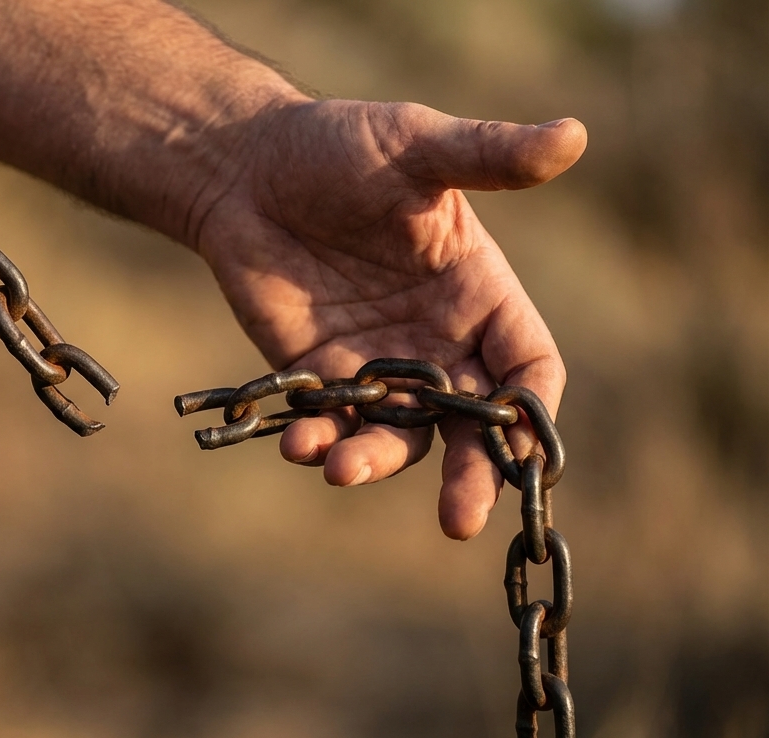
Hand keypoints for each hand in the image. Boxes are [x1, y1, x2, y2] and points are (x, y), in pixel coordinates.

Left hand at [194, 99, 586, 539]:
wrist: (244, 168)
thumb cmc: (339, 147)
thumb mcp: (416, 145)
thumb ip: (487, 155)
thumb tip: (574, 135)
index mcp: (478, 293)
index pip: (527, 367)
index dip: (531, 413)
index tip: (526, 454)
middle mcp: (436, 340)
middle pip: (472, 425)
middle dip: (472, 475)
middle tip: (459, 521)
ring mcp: (377, 363)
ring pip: (397, 434)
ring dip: (376, 460)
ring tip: (343, 469)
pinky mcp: (316, 376)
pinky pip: (330, 422)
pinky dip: (318, 439)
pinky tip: (300, 444)